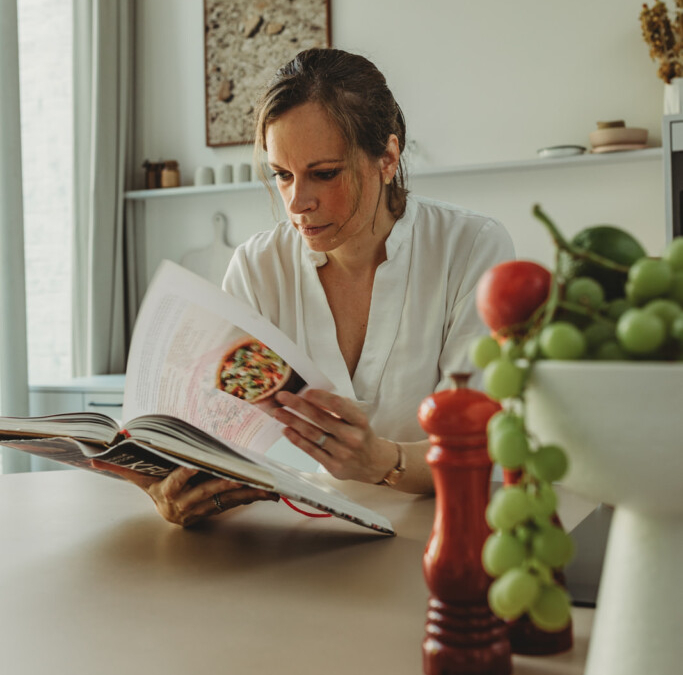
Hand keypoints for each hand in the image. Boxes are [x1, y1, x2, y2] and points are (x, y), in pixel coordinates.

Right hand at [91, 460, 278, 526]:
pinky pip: (239, 503)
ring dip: (248, 492)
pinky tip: (272, 493)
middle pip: (207, 492)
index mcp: (167, 494)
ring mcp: (205, 510)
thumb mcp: (141, 479)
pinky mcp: (220, 511)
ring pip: (228, 500)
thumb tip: (94, 458)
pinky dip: (256, 497)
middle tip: (241, 476)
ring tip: (265, 485)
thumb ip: (122, 469)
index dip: (185, 475)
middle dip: (225, 484)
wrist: (171, 512)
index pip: (175, 483)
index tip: (195, 464)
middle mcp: (186, 505)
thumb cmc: (157, 488)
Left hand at [272, 389, 397, 483]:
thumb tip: (311, 397)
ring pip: (312, 434)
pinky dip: (297, 439)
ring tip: (278, 412)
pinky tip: (286, 430)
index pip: (338, 405)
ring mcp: (342, 453)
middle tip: (282, 397)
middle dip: (298, 406)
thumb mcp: (357, 419)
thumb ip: (339, 408)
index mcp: (360, 421)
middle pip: (320, 418)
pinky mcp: (333, 466)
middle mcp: (352, 437)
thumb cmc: (360, 435)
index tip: (305, 392)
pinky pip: (311, 450)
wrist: (373, 463)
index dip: (321, 397)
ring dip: (292, 421)